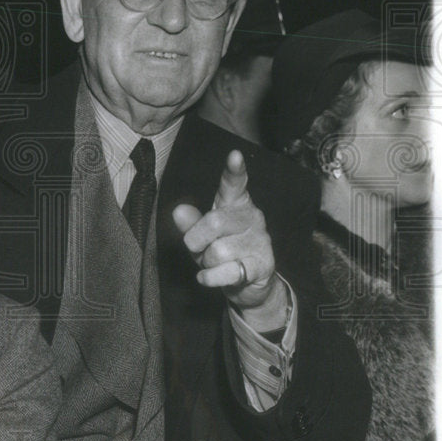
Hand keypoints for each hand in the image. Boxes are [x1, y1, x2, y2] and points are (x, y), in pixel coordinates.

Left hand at [172, 150, 288, 330]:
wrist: (248, 285)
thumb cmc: (222, 252)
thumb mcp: (201, 237)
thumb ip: (190, 223)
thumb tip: (178, 211)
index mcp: (236, 204)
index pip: (234, 184)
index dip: (233, 171)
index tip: (234, 155)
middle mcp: (252, 218)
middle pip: (214, 221)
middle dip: (196, 240)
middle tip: (199, 248)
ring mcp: (260, 241)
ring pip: (218, 251)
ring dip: (207, 262)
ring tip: (215, 263)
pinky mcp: (262, 265)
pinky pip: (228, 271)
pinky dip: (211, 277)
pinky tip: (210, 277)